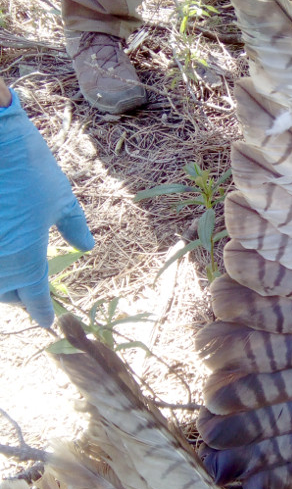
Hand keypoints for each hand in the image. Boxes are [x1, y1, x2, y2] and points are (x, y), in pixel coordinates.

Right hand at [0, 85, 93, 326]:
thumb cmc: (29, 166)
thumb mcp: (60, 197)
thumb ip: (73, 226)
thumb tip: (87, 245)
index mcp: (26, 256)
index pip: (34, 296)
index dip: (42, 310)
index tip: (46, 322)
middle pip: (5, 294)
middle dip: (18, 298)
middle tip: (29, 296)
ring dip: (1, 284)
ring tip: (13, 280)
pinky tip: (3, 258)